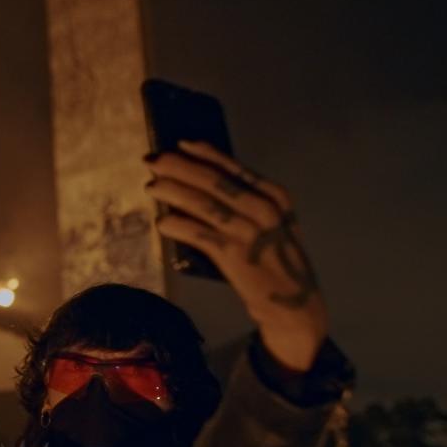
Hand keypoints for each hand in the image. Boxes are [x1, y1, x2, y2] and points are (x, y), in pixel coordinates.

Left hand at [144, 141, 327, 371]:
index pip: (232, 167)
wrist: (294, 303)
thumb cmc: (275, 259)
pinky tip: (162, 223)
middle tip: (152, 161)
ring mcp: (249, 231)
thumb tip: (201, 180)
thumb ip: (244, 201)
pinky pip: (198, 234)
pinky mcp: (234, 254)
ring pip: (202, 203)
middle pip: (212, 180)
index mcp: (273, 195)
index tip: (180, 143)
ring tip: (151, 187)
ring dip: (172, 192)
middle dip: (179, 167)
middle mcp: (263, 208)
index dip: (203, 153)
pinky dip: (177, 225)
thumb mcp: (271, 222)